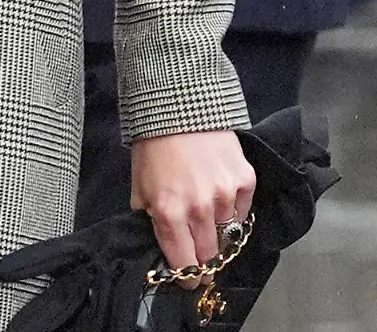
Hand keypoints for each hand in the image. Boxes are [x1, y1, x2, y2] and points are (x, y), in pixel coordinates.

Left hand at [131, 130, 255, 280]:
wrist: (178, 104)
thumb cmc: (154, 145)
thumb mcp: (140, 185)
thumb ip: (150, 219)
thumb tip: (160, 246)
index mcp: (169, 214)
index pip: (184, 265)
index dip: (186, 278)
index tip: (188, 281)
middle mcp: (200, 210)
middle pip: (209, 256)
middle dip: (203, 260)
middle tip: (199, 253)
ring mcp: (225, 195)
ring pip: (228, 235)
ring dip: (218, 232)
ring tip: (207, 216)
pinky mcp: (245, 180)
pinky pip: (243, 212)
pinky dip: (234, 210)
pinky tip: (220, 196)